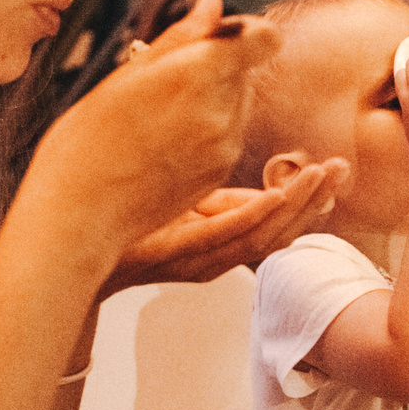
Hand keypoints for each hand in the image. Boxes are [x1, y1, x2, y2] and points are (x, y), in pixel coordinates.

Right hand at [27, 0, 279, 250]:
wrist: (79, 212)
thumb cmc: (87, 142)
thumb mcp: (126, 74)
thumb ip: (181, 35)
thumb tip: (212, 4)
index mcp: (197, 73)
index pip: (263, 38)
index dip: (247, 32)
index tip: (220, 37)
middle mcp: (221, 111)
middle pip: (244, 70)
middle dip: (215, 68)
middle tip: (165, 85)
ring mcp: (224, 147)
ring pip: (237, 103)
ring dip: (211, 101)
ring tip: (158, 118)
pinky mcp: (220, 173)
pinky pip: (228, 136)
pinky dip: (206, 131)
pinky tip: (164, 142)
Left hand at [107, 162, 349, 290]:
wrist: (68, 245)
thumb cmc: (118, 221)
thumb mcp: (174, 195)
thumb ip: (210, 183)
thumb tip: (235, 149)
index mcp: (216, 241)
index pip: (274, 222)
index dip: (307, 199)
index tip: (334, 170)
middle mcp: (214, 257)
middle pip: (280, 233)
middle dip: (314, 203)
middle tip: (340, 171)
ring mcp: (199, 259)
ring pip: (262, 236)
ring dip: (295, 208)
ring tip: (319, 177)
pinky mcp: (177, 254)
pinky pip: (228, 237)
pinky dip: (257, 217)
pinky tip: (278, 197)